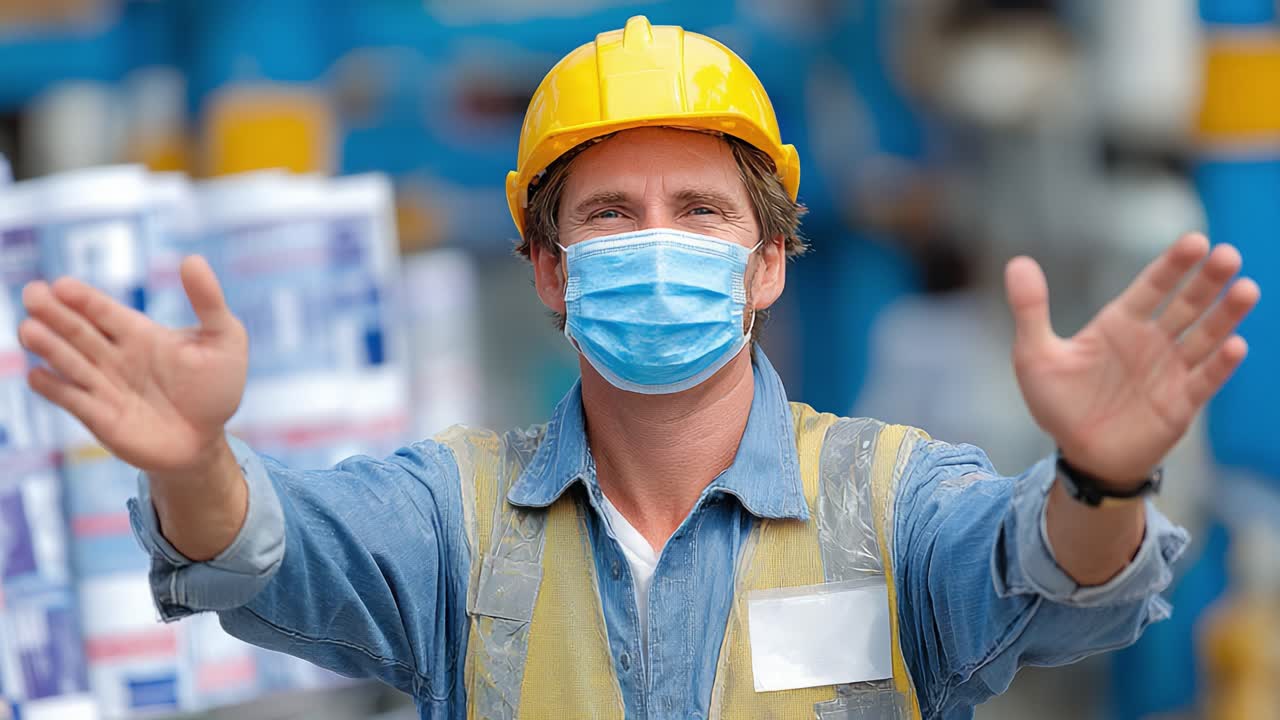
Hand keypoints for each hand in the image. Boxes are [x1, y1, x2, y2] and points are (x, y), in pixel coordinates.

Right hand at [18, 256, 247, 473]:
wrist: (207, 441)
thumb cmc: (217, 388)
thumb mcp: (225, 340)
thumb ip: (208, 302)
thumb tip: (192, 259)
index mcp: (139, 333)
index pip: (104, 310)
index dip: (84, 298)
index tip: (62, 285)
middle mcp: (114, 356)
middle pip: (78, 330)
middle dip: (55, 313)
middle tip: (33, 295)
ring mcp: (103, 386)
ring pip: (69, 361)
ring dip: (49, 346)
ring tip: (29, 330)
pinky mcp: (99, 418)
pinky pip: (71, 399)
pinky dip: (54, 388)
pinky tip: (38, 375)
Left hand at [1005, 232, 1258, 484]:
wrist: (1078, 455)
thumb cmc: (1059, 404)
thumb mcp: (1034, 355)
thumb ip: (1030, 309)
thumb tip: (1017, 262)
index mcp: (1120, 324)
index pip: (1152, 286)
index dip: (1173, 264)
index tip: (1195, 241)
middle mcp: (1151, 341)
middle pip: (1186, 304)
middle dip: (1207, 280)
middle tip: (1227, 255)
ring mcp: (1170, 371)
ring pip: (1204, 337)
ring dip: (1225, 315)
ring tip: (1245, 289)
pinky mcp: (1181, 403)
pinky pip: (1205, 380)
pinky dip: (1220, 364)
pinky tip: (1234, 345)